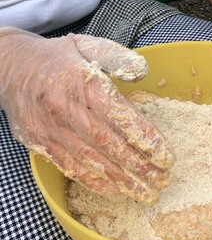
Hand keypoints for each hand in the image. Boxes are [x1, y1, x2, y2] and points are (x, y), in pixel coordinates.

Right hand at [0, 27, 174, 204]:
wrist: (8, 66)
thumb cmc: (56, 58)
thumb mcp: (87, 45)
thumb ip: (116, 57)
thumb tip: (142, 72)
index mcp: (83, 84)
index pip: (121, 117)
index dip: (146, 140)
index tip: (167, 158)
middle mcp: (67, 110)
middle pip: (110, 145)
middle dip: (140, 167)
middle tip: (163, 182)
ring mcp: (52, 130)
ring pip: (93, 162)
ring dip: (123, 182)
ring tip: (146, 194)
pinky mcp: (42, 144)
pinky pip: (71, 168)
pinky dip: (95, 183)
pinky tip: (116, 193)